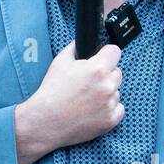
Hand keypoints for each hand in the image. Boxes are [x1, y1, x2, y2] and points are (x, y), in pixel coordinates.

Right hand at [14, 40, 123, 163]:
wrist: (46, 121)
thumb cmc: (52, 92)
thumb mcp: (60, 62)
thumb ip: (75, 48)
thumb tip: (83, 42)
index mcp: (97, 69)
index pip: (115, 52)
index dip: (106, 54)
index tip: (102, 58)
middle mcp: (108, 86)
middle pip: (117, 72)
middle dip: (105, 74)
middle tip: (88, 82)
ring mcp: (110, 104)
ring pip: (116, 91)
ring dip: (106, 92)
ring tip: (87, 99)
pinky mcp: (111, 120)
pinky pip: (118, 108)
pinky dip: (109, 109)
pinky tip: (93, 109)